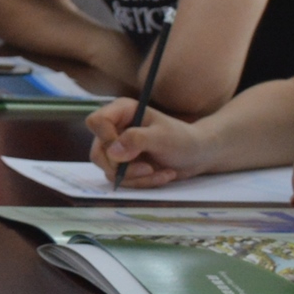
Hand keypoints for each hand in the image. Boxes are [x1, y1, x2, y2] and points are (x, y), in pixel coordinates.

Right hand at [87, 96, 203, 187]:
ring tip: (159, 173)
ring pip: (109, 170)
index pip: (96, 122)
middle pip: (98, 152)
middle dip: (123, 167)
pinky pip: (122, 180)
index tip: (125, 152)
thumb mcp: (162, 137)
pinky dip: (142, 182)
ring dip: (136, 177)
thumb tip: (112, 153)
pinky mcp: (124, 165)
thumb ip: (136, 140)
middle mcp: (115, 129)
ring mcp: (118, 149)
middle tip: (147, 169)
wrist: (198, 155)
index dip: (106, 138)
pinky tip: (162, 175)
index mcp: (121, 111)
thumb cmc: (182, 139)